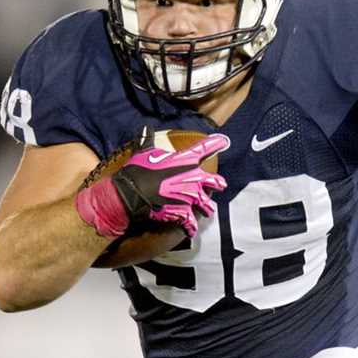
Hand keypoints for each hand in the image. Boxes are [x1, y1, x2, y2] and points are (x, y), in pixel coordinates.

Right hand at [76, 128, 229, 238]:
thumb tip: (145, 128)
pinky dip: (191, 227)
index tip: (224, 141)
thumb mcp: (143, 152)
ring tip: (206, 211)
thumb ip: (147, 140)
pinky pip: (191, 223)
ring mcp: (190, 197)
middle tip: (220, 185)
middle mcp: (193, 178)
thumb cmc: (138, 170)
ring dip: (206, 208)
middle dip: (217, 184)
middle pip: (214, 182)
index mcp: (185, 161)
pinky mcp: (183, 213)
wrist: (133, 192)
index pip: (204, 149)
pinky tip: (190, 230)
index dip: (216, 144)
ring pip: (207, 205)